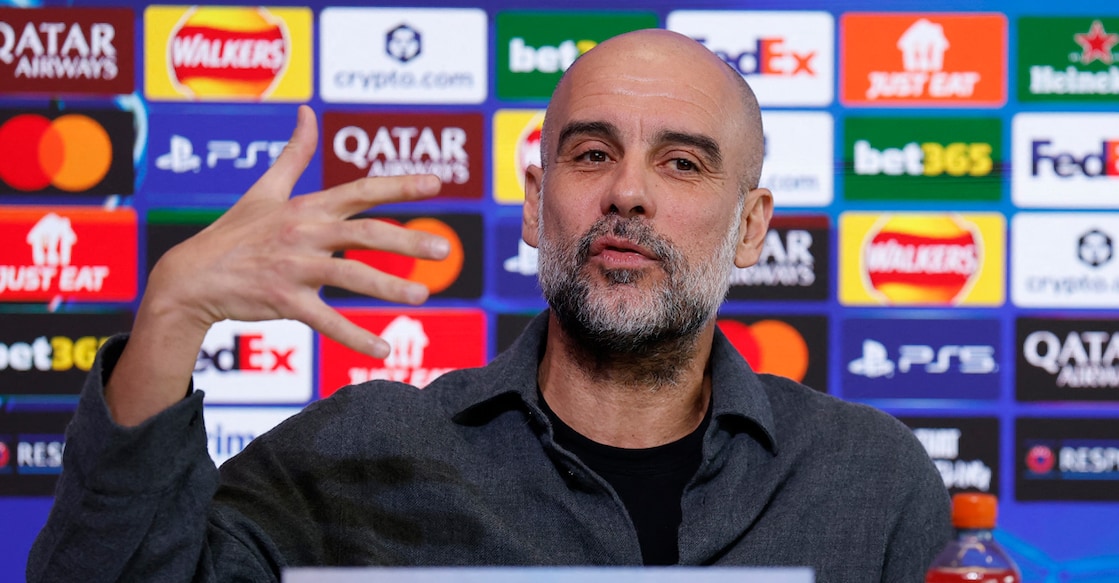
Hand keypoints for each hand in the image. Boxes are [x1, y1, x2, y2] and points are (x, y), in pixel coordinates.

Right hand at [146, 105, 449, 357]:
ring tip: (423, 294)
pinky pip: (325, 320)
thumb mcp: (264, 188)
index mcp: (307, 206)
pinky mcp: (284, 299)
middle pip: (365, 232)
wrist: (191, 276)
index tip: (436, 182)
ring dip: (388, 286)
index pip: (360, 190)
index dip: (399, 185)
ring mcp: (295, 266)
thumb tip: (305, 112)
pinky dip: (354, 337)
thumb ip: (294, 154)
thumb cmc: (234, 233)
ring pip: (350, 274)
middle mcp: (305, 232)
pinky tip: (383, 351)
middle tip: (444, 248)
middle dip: (407, 240)